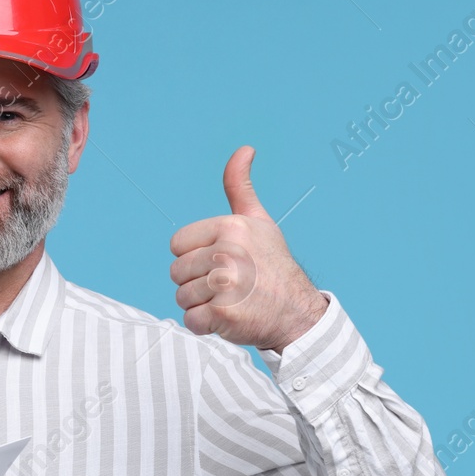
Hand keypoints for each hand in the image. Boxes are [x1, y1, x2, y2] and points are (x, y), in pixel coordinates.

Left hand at [169, 145, 328, 349]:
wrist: (298, 313)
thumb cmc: (273, 266)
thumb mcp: (259, 221)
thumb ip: (240, 188)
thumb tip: (244, 149)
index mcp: (230, 227)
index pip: (178, 245)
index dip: (195, 257)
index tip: (221, 263)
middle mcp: (228, 252)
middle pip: (176, 272)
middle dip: (196, 283)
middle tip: (228, 286)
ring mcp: (225, 283)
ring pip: (182, 297)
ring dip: (200, 305)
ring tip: (229, 301)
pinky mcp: (223, 313)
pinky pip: (191, 320)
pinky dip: (205, 326)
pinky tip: (228, 318)